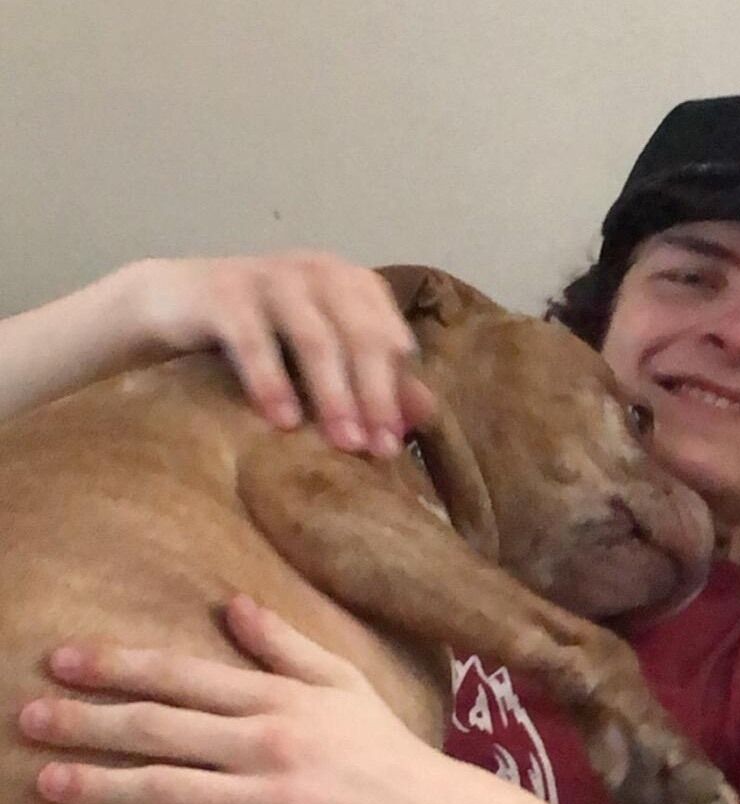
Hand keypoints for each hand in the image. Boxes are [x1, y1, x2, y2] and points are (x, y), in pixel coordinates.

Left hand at [18, 595, 470, 803]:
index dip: (121, 665)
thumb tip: (234, 602)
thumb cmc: (384, 749)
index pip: (187, 675)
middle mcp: (271, 746)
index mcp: (282, 700)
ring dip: (102, 786)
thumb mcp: (344, 682)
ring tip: (45, 783)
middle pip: (163, 729)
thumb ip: (286, 645)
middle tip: (27, 717)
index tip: (63, 659)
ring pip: (172, 791)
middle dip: (89, 721)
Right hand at [129, 253, 434, 454]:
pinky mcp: (222, 292)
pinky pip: (253, 338)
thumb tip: (424, 413)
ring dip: (333, 394)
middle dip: (374, 395)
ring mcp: (270, 277)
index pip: (388, 335)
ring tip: (343, 443)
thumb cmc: (259, 336)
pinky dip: (271, 380)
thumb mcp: (318, 357)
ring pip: (314, 336)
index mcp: (351, 284)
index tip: (398, 441)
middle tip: (378, 449)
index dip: (398, 388)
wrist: (169, 304)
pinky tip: (282, 421)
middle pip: (361, 335)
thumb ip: (371, 378)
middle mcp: (317, 272)